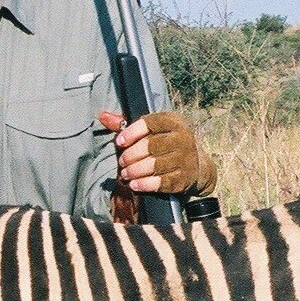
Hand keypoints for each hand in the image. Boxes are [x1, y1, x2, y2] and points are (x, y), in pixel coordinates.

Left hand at [98, 110, 216, 196]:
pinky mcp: (184, 178)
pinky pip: (161, 182)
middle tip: (121, 162)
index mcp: (173, 122)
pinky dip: (145, 184)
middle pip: (151, 146)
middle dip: (131, 156)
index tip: (119, 142)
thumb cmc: (166, 144)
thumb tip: (102, 116)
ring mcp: (185, 159)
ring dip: (135, 171)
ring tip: (125, 174)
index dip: (132, 132)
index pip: (150, 123)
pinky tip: (134, 184)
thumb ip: (125, 124)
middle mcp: (182, 138)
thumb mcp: (151, 130)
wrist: (197, 166)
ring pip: (155, 165)